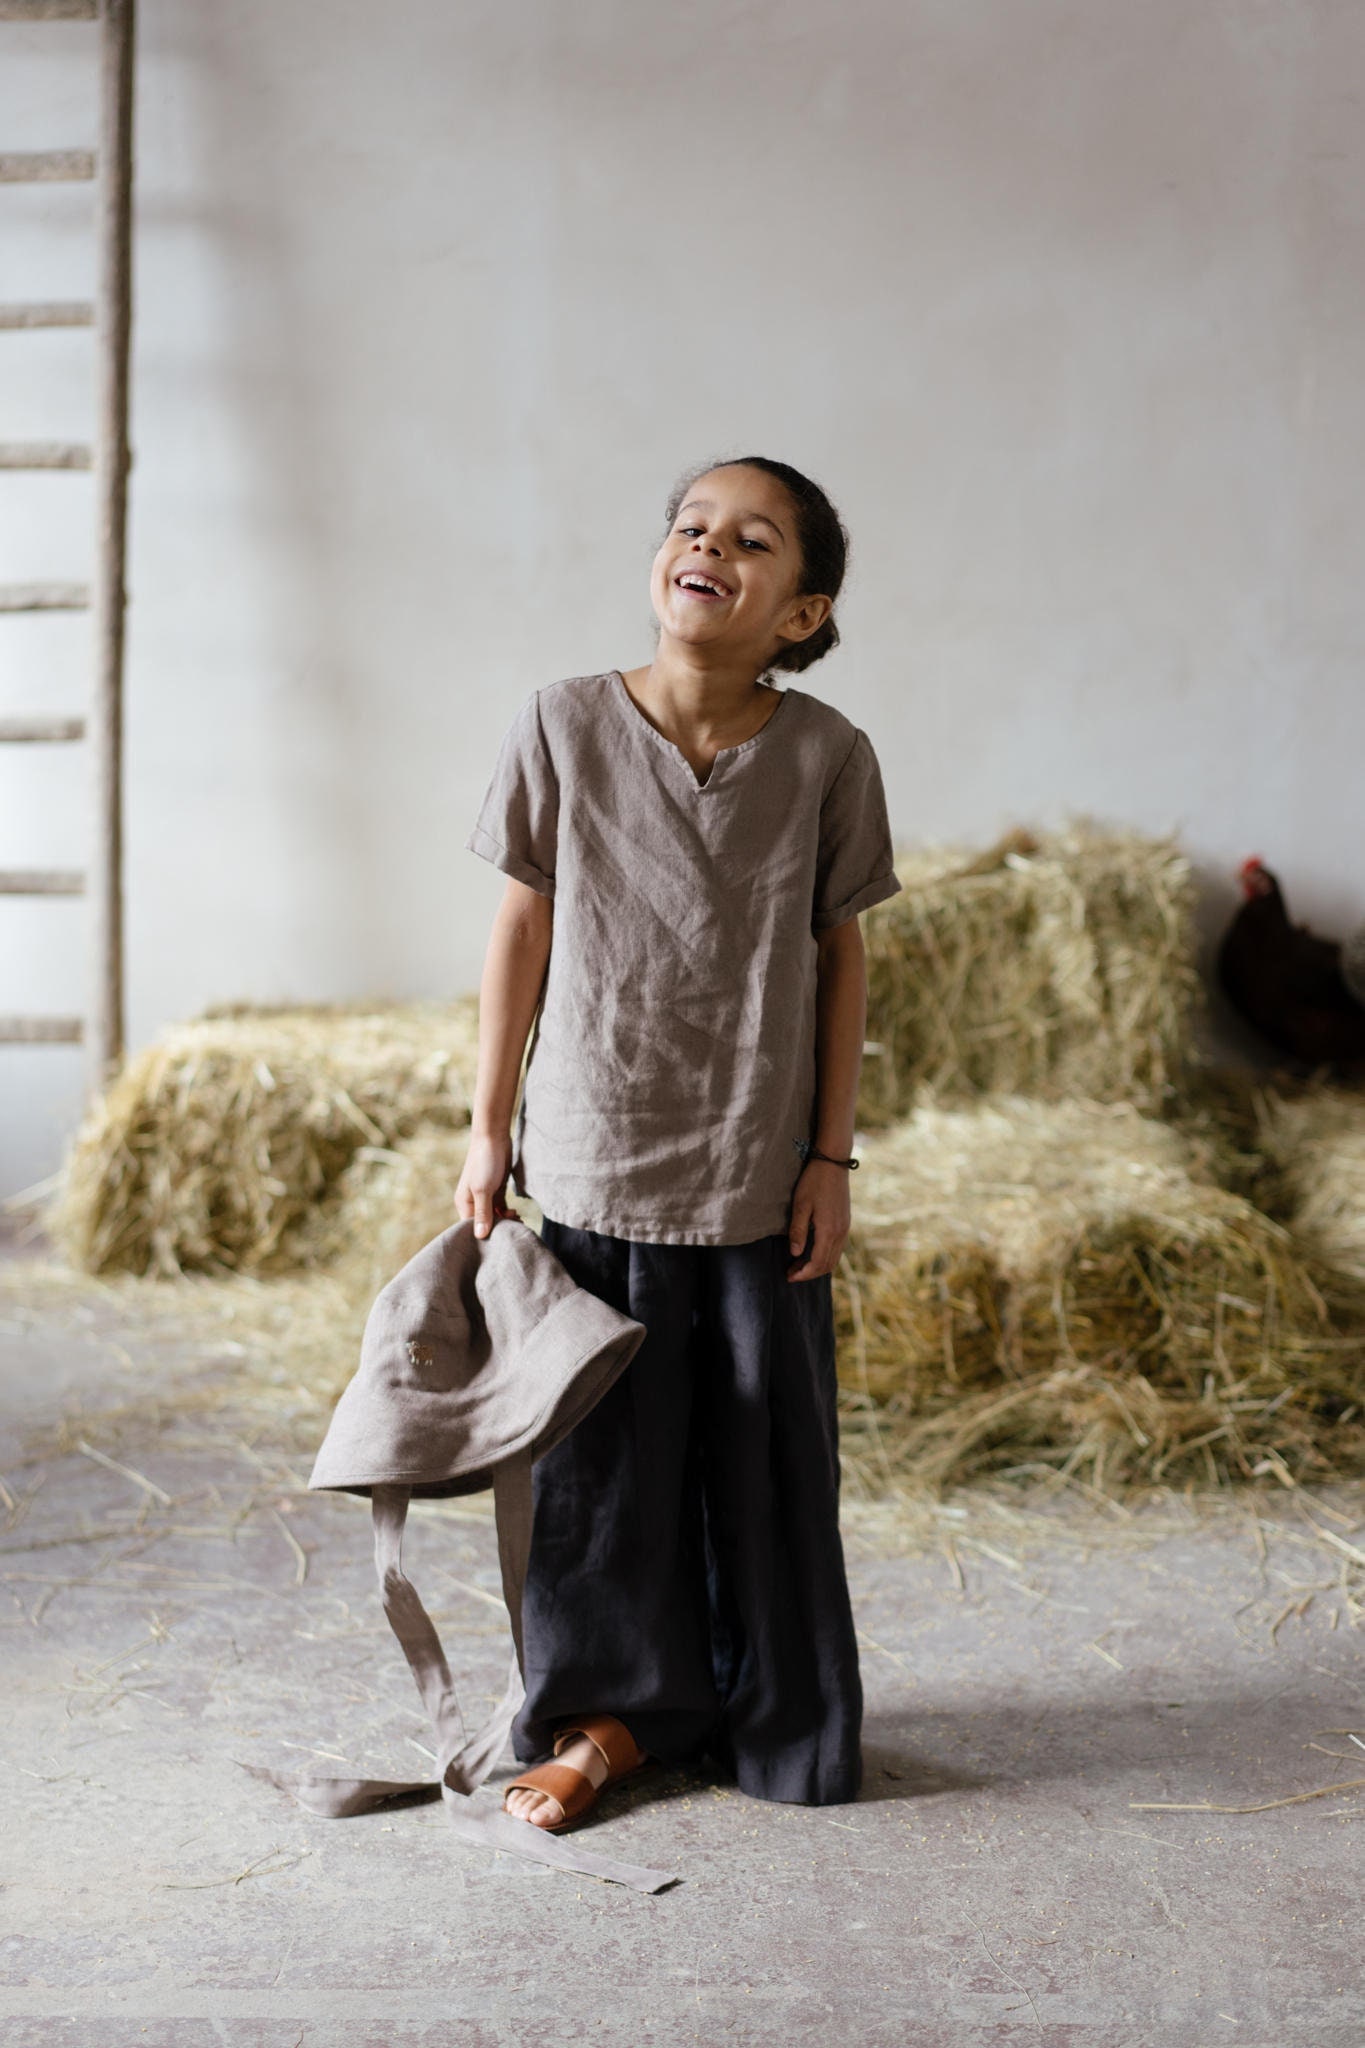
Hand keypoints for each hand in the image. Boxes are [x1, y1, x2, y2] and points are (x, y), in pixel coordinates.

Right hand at [454, 1130, 519, 1238]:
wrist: (494, 1137)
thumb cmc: (484, 1162)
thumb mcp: (482, 1189)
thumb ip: (483, 1213)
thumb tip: (480, 1236)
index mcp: (463, 1203)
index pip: (471, 1228)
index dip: (484, 1236)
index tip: (499, 1239)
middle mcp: (472, 1202)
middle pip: (484, 1223)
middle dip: (497, 1228)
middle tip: (512, 1230)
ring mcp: (485, 1196)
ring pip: (494, 1216)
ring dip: (505, 1221)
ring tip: (517, 1222)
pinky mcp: (497, 1190)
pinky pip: (501, 1208)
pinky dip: (508, 1213)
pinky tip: (516, 1214)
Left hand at [786, 1159, 850, 1280]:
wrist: (833, 1162)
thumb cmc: (814, 1181)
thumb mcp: (800, 1205)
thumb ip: (798, 1230)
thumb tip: (795, 1253)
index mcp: (829, 1230)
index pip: (818, 1262)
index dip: (803, 1274)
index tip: (789, 1276)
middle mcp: (841, 1232)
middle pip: (827, 1265)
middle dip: (809, 1273)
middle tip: (791, 1273)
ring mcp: (845, 1228)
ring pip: (834, 1258)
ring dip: (817, 1266)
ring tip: (799, 1265)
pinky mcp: (845, 1222)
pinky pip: (837, 1248)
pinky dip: (825, 1256)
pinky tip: (811, 1252)